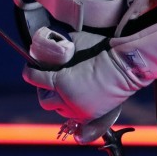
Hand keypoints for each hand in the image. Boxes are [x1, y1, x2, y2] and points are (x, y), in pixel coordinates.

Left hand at [23, 27, 142, 123]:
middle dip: (43, 88)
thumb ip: (61, 44)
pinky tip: (75, 96)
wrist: (127, 65)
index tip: (30, 67)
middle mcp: (66, 99)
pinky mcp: (89, 115)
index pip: (35, 78)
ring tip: (63, 88)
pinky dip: (71, 107)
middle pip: (44, 98)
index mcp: (61, 81)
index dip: (30, 71)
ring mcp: (78, 110)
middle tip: (47, 78)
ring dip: (57, 99)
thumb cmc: (103, 50)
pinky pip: (74, 115)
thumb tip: (51, 42)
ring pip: (58, 109)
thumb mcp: (78, 41)